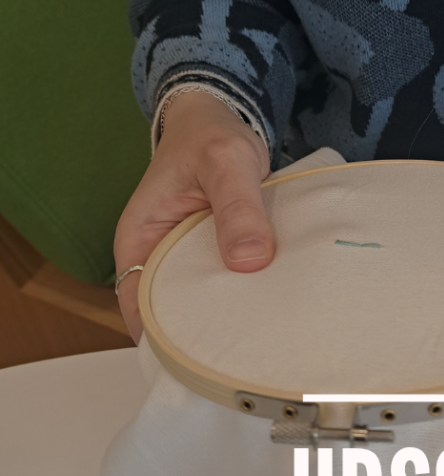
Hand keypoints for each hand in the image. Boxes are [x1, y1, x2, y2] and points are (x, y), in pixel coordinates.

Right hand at [114, 92, 272, 342]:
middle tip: (244, 355)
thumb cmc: (210, 135)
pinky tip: (274, 310)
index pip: (138, 305)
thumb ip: (237, 209)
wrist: (223, 117)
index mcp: (139, 241)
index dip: (162, 337)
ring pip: (205, 300)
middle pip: (173, 311)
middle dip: (203, 334)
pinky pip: (230, 283)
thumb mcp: (226, 163)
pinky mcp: (219, 255)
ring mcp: (189, 258)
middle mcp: (159, 256)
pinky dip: (248, 295)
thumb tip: (248, 261)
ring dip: (230, 316)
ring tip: (264, 340)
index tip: (199, 358)